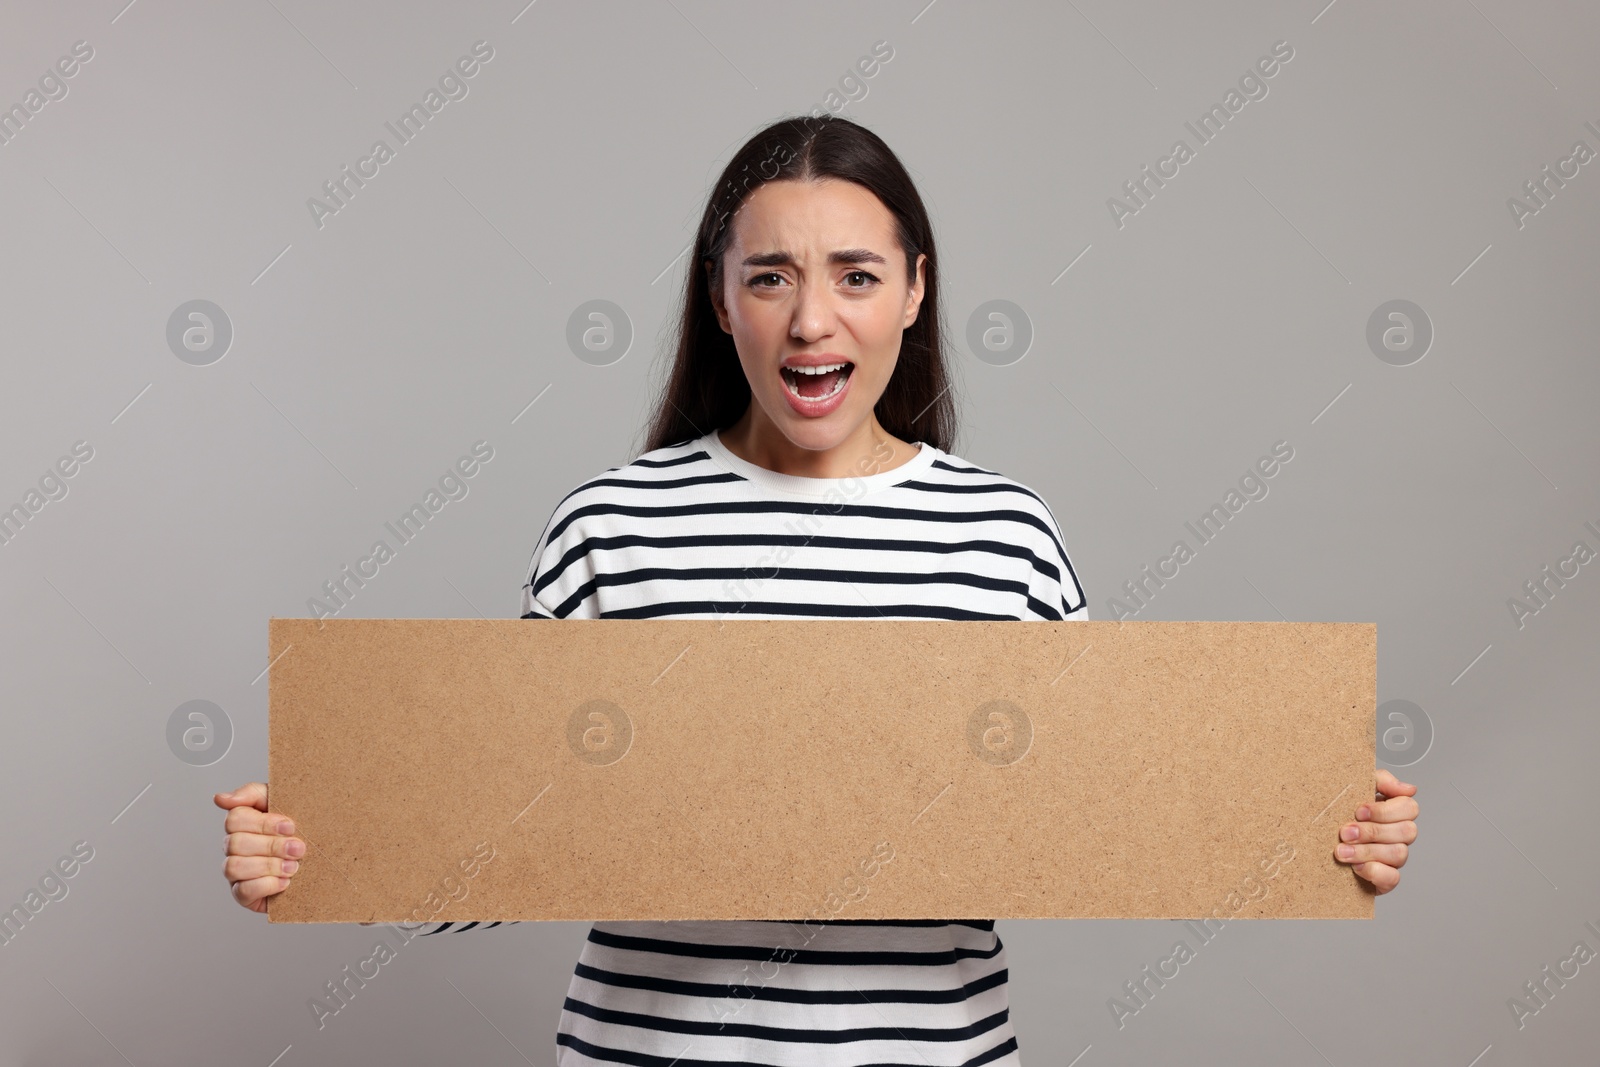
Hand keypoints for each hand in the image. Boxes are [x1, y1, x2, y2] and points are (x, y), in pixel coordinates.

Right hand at [214, 782, 304, 913]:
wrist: (320, 859)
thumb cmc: (297, 828)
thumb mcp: (281, 802)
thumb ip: (252, 793)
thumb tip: (220, 798)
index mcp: (241, 823)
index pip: (235, 819)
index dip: (263, 823)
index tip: (290, 826)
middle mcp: (233, 847)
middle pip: (236, 843)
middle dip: (272, 846)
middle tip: (298, 848)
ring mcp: (235, 872)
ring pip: (235, 866)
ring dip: (268, 866)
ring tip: (293, 867)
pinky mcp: (243, 895)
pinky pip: (242, 891)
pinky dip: (266, 885)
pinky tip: (285, 882)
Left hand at [1334, 767, 1416, 894]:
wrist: (1314, 845)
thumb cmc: (1338, 815)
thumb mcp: (1354, 789)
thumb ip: (1380, 781)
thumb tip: (1409, 788)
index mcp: (1394, 812)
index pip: (1410, 808)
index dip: (1386, 810)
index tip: (1359, 811)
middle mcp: (1398, 835)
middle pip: (1406, 831)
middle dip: (1372, 831)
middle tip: (1345, 832)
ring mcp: (1394, 858)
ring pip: (1398, 854)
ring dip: (1367, 851)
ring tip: (1341, 850)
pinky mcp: (1385, 879)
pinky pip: (1393, 878)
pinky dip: (1374, 871)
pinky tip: (1355, 867)